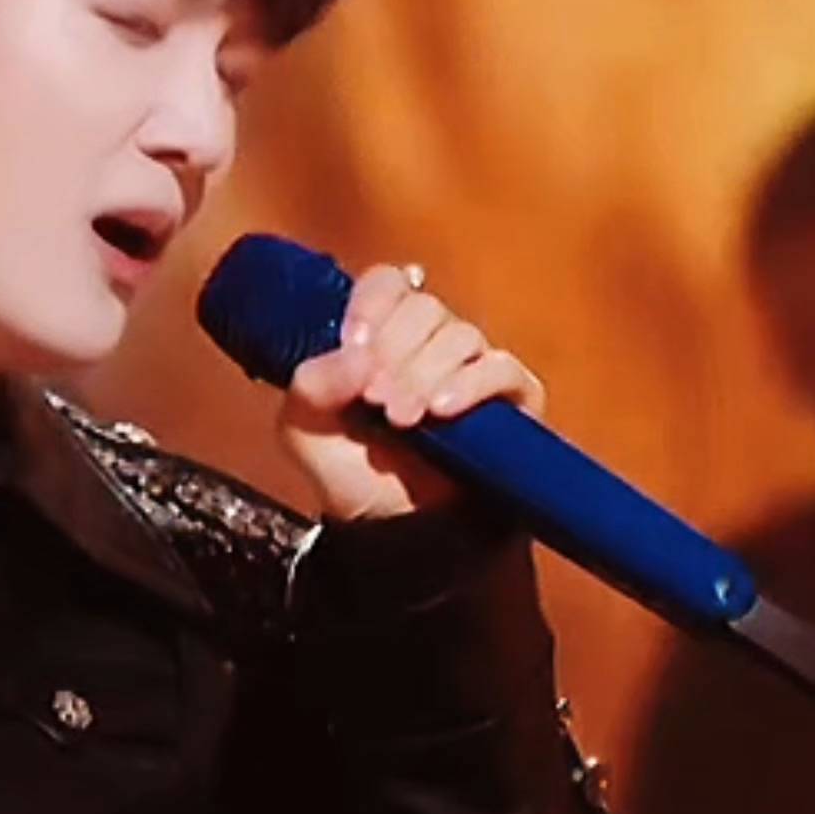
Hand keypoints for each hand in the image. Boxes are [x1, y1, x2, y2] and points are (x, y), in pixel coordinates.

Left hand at [277, 262, 548, 521]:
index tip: (353, 347)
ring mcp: (473, 366)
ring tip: (401, 419)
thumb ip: (312, 384)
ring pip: (461, 335)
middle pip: (425, 307)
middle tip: (374, 400)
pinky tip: (442, 410)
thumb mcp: (303, 430)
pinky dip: (470, 384)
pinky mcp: (511, 399)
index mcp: (382, 334)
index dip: (372, 305)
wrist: (391, 530)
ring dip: (424, 373)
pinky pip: (502, 368)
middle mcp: (430, 342)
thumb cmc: (350, 473)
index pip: (389, 283)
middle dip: (394, 351)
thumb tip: (356, 355)